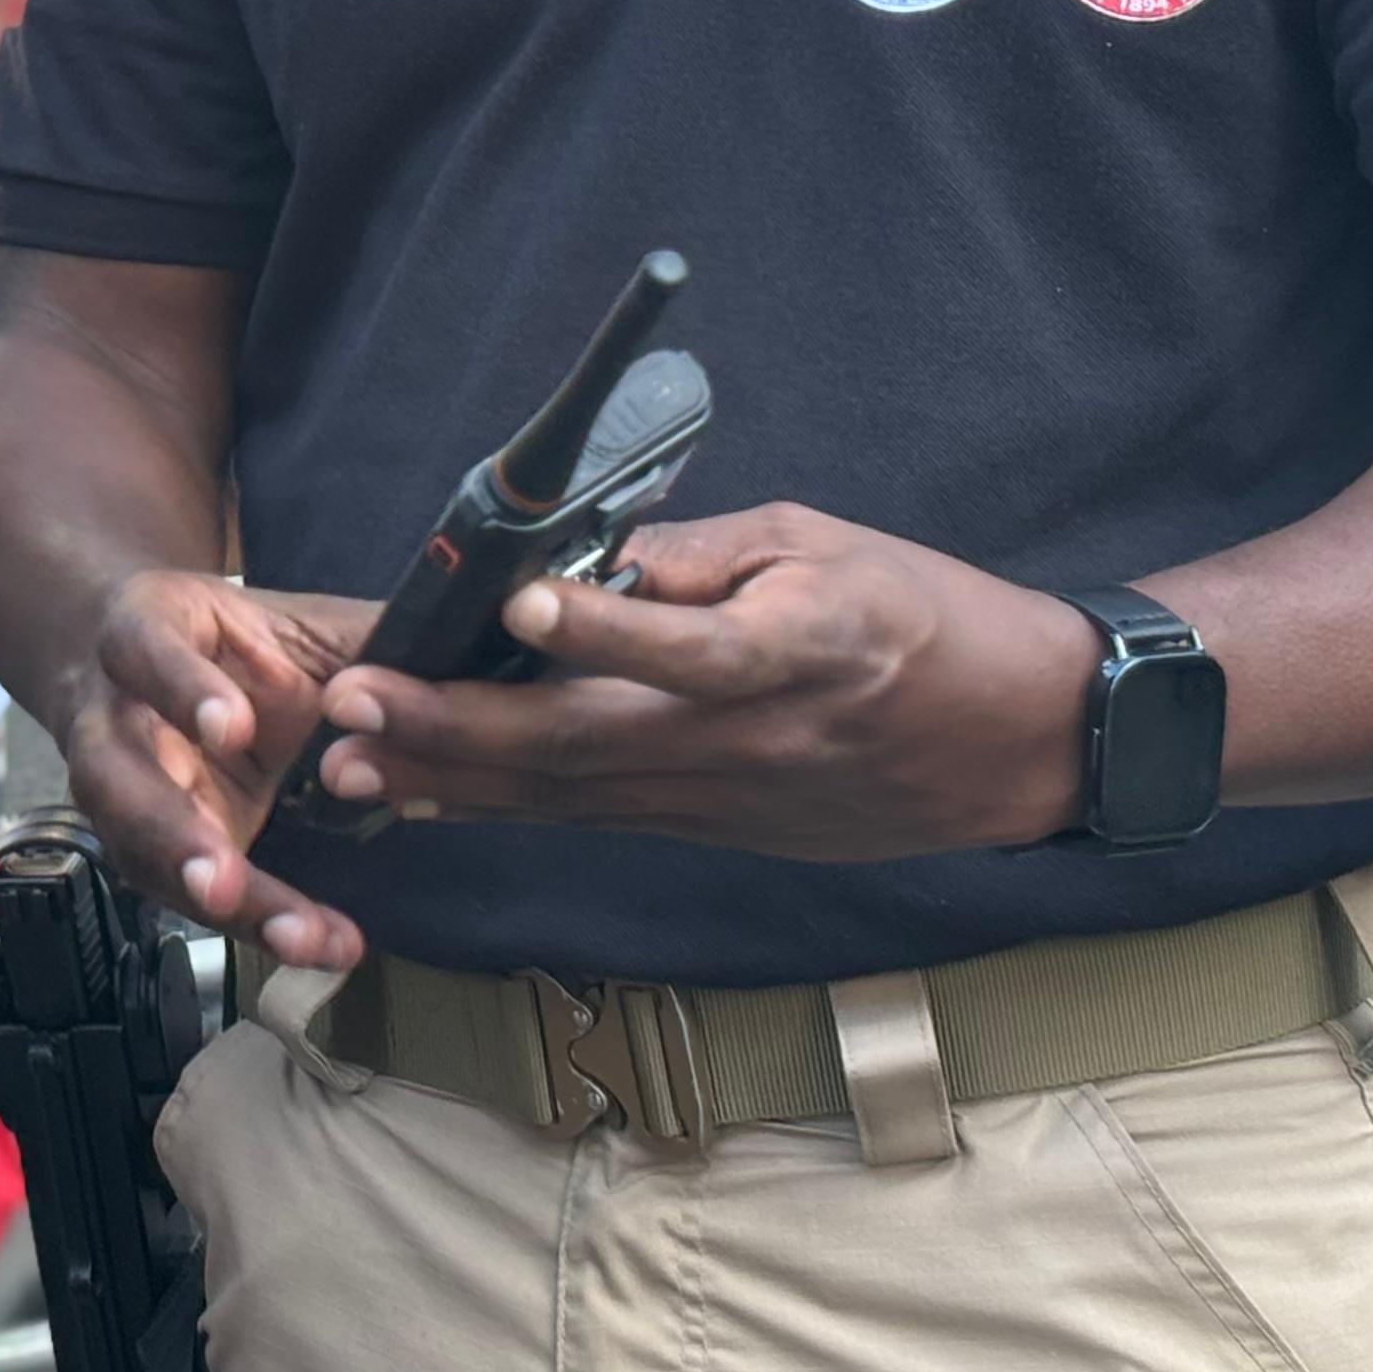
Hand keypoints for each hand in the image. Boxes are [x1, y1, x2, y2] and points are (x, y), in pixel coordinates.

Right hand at [60, 567, 373, 971]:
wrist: (159, 666)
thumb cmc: (238, 644)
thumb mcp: (294, 623)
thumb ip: (364, 639)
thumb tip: (470, 635)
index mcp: (144, 629)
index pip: (145, 651)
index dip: (182, 689)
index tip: (234, 729)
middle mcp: (111, 715)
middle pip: (116, 777)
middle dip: (170, 832)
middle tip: (222, 879)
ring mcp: (118, 790)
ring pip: (140, 851)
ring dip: (212, 899)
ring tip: (293, 937)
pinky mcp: (148, 847)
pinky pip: (187, 894)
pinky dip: (250, 924)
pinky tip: (317, 944)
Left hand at [309, 504, 1098, 854]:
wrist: (1021, 739)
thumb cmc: (923, 614)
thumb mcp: (822, 542)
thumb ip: (702, 552)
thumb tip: (590, 555)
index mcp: (800, 649)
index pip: (691, 647)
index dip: (604, 627)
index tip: (518, 599)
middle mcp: (752, 739)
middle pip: (590, 742)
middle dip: (460, 725)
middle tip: (356, 704)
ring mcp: (727, 799)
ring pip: (571, 795)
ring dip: (454, 779)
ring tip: (352, 760)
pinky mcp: (712, 830)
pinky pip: (590, 818)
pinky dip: (500, 806)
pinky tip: (421, 793)